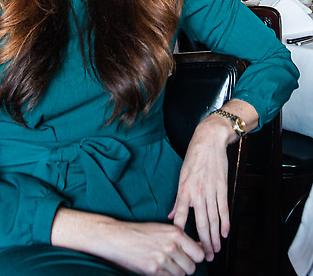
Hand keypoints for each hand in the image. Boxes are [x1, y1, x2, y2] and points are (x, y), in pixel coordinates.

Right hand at [52, 208, 204, 275]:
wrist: (117, 237)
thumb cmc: (140, 232)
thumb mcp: (162, 229)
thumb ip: (181, 239)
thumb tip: (201, 248)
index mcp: (175, 233)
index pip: (199, 253)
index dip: (196, 258)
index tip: (191, 258)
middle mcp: (172, 246)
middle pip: (192, 267)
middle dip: (185, 267)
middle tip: (174, 262)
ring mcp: (163, 259)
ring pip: (181, 275)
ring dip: (174, 272)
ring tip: (162, 263)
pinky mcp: (154, 270)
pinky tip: (156, 268)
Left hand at [168, 117, 230, 261]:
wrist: (209, 141)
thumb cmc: (193, 157)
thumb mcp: (181, 176)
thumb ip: (178, 199)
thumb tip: (172, 216)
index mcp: (184, 190)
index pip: (182, 216)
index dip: (182, 233)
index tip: (184, 247)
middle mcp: (197, 193)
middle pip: (201, 223)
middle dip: (203, 242)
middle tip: (205, 257)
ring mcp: (211, 191)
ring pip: (214, 219)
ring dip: (215, 236)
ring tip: (215, 250)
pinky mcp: (222, 187)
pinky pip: (224, 209)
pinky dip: (225, 222)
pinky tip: (225, 233)